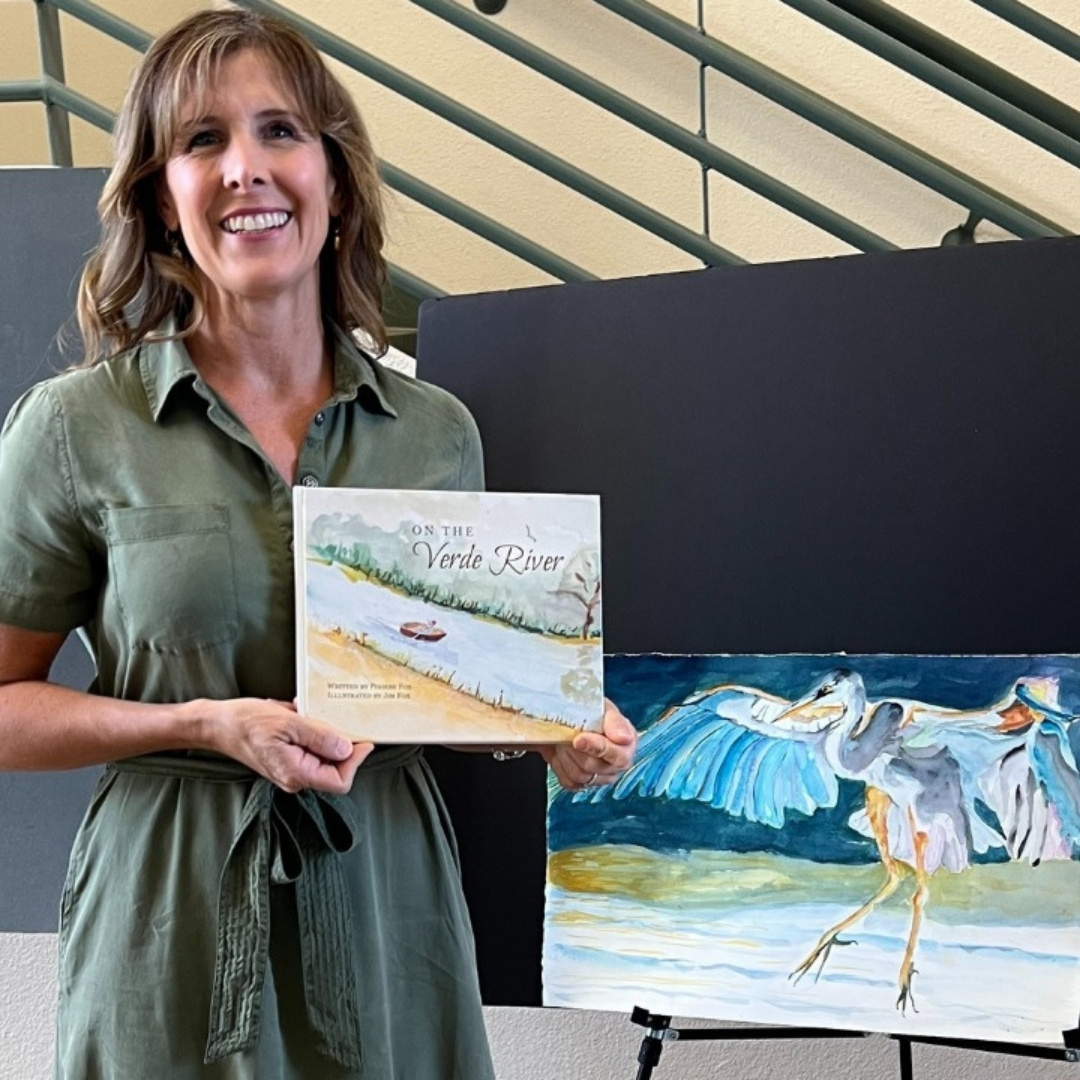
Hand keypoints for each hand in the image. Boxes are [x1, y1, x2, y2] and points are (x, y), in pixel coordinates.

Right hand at [209, 697, 373, 793]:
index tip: (363, 739)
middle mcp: (295, 777)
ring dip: (325, 734)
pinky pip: (310, 749)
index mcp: (296, 773)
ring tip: (313, 714)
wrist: (217, 724)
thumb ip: (319, 737)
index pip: (340, 781)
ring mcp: (291, 769)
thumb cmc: (246, 722)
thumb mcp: (287, 723)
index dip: (355, 761)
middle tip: (340, 719)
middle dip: (341, 744)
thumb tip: (346, 748)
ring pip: (324, 757)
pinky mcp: (287, 759)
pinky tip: (301, 714)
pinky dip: (312, 731)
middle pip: (335, 769)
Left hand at [539, 698, 636, 791]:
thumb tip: (624, 738)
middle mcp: (618, 763)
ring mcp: (602, 776)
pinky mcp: (584, 784)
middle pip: (594, 766)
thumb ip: (614, 722)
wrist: (569, 718)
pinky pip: (569, 782)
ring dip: (565, 755)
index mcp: (628, 743)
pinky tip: (562, 752)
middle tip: (566, 734)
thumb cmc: (590, 710)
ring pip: (579, 776)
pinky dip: (560, 765)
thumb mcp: (603, 707)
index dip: (597, 748)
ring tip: (563, 740)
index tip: (579, 739)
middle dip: (575, 749)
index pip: (618, 756)